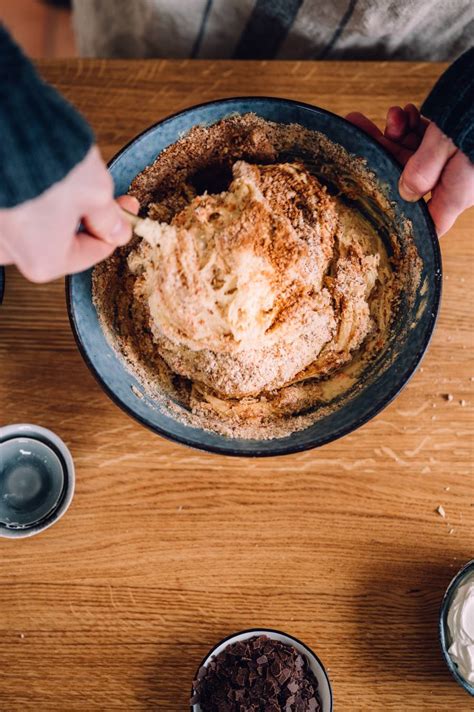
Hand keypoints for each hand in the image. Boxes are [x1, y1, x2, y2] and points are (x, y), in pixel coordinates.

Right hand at [0, 146, 139, 281]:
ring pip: (34, 224)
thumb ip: (108, 217)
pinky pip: (11, 209)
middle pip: (61, 240)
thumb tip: (116, 230)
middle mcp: (11, 252)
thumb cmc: (44, 162)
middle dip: (83, 216)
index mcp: (43, 260)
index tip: (127, 207)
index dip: (116, 229)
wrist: (2, 125)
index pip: (92, 252)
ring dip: (54, 205)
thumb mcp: (94, 191)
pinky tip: (40, 174)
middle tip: (100, 192)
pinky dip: (28, 195)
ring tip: (67, 177)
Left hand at [346, 104, 473, 235]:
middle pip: (404, 181)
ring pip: (409, 155)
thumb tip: (405, 192)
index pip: (427, 225)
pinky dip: (410, 126)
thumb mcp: (448, 145)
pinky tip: (406, 112)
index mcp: (453, 196)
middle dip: (381, 156)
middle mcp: (449, 183)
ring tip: (393, 116)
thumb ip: (423, 169)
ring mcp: (447, 162)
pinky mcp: (447, 142)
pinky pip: (421, 139)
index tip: (376, 223)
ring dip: (395, 135)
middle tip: (357, 134)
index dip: (403, 228)